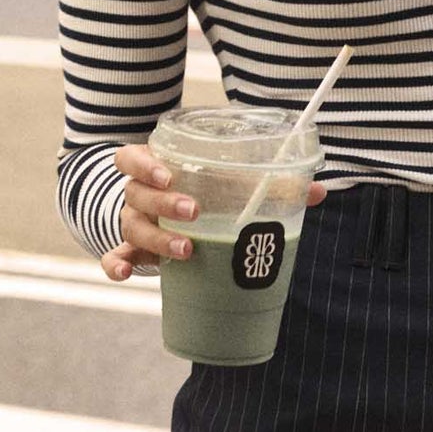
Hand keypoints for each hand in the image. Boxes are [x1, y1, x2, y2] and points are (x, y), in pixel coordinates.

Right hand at [101, 144, 326, 282]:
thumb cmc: (201, 192)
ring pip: (131, 226)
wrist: (162, 214)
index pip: (133, 157)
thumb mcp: (227, 183)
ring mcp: (132, 223)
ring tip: (186, 250)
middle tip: (194, 212)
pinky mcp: (131, 250)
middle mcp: (138, 194)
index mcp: (154, 168)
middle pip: (137, 193)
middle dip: (164, 203)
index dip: (146, 164)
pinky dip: (116, 265)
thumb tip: (318, 190)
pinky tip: (125, 273)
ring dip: (156, 239)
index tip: (169, 175)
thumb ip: (269, 184)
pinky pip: (114, 257)